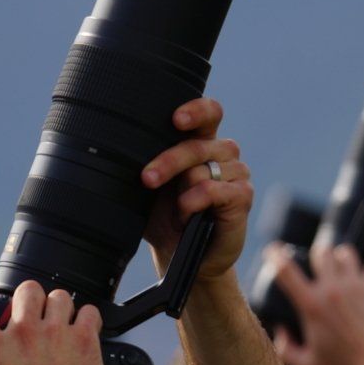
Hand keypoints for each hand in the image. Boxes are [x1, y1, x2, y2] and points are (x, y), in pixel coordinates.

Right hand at [0, 281, 108, 364]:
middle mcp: (22, 333)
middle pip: (25, 289)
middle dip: (28, 301)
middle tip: (31, 318)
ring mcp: (55, 332)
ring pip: (58, 296)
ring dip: (58, 309)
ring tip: (59, 325)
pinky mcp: (83, 338)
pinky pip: (89, 311)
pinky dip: (87, 319)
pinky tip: (82, 332)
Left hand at [139, 97, 253, 280]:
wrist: (179, 254)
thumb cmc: (163, 217)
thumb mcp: (148, 188)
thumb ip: (146, 164)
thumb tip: (120, 150)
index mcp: (201, 142)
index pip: (208, 113)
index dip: (196, 110)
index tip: (176, 119)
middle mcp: (222, 153)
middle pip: (198, 144)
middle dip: (168, 162)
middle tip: (147, 179)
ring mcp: (236, 173)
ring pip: (203, 169)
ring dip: (182, 191)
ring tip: (176, 211)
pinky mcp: (243, 196)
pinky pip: (214, 190)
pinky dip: (195, 202)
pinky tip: (188, 213)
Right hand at [271, 244, 363, 364]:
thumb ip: (286, 350)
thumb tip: (281, 331)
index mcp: (311, 305)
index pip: (285, 270)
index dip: (275, 255)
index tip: (273, 251)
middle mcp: (332, 289)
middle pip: (320, 252)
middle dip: (317, 255)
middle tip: (319, 264)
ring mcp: (357, 284)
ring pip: (346, 253)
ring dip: (342, 258)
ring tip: (344, 268)